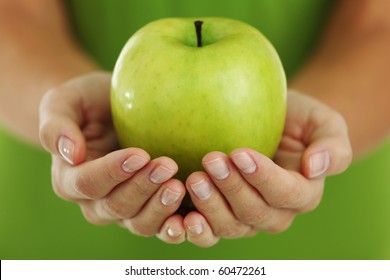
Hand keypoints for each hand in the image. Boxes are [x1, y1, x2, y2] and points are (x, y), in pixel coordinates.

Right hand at [39, 71, 185, 239]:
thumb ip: (56, 126)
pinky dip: (177, 225)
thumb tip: (70, 153)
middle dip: (143, 188)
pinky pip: (162, 226)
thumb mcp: (65, 102)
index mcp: (70, 180)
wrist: (111, 110)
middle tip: (168, 165)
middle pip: (117, 206)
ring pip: (140, 223)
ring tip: (180, 186)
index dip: (113, 172)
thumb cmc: (88, 103)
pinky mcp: (150, 208)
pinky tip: (194, 214)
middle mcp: (96, 202)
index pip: (88, 183)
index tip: (139, 154)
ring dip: (161, 208)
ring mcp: (125, 209)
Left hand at [158, 90, 351, 246]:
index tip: (240, 152)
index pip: (287, 194)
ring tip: (194, 179)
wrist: (269, 122)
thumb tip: (316, 167)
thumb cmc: (296, 119)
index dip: (264, 178)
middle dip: (232, 189)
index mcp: (303, 193)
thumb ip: (332, 146)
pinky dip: (195, 229)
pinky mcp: (221, 214)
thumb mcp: (323, 123)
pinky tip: (180, 215)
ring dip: (211, 206)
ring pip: (231, 227)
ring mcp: (246, 217)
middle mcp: (275, 212)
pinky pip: (209, 232)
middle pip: (255, 214)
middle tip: (210, 160)